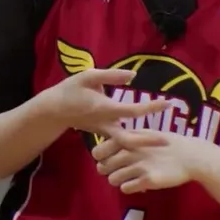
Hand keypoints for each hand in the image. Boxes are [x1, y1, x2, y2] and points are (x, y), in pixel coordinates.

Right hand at [40, 68, 170, 136]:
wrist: (53, 111)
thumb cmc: (70, 90)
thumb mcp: (88, 76)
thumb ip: (111, 75)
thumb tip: (133, 76)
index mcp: (105, 109)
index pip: (133, 111)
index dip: (151, 107)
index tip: (167, 103)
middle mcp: (106, 124)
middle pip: (130, 139)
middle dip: (148, 141)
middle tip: (167, 142)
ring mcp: (103, 131)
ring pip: (125, 143)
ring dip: (142, 143)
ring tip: (160, 141)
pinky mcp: (102, 133)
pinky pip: (119, 141)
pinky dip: (132, 141)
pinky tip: (145, 139)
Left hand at [91, 127, 210, 193]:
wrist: (191, 156)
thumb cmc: (165, 144)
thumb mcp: (144, 135)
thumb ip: (125, 139)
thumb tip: (106, 147)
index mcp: (127, 138)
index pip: (98, 151)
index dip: (100, 158)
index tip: (108, 160)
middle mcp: (130, 151)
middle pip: (103, 167)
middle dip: (108, 171)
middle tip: (119, 172)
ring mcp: (139, 165)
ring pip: (112, 179)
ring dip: (118, 181)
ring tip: (128, 179)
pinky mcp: (148, 179)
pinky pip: (126, 188)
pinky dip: (129, 188)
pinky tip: (138, 184)